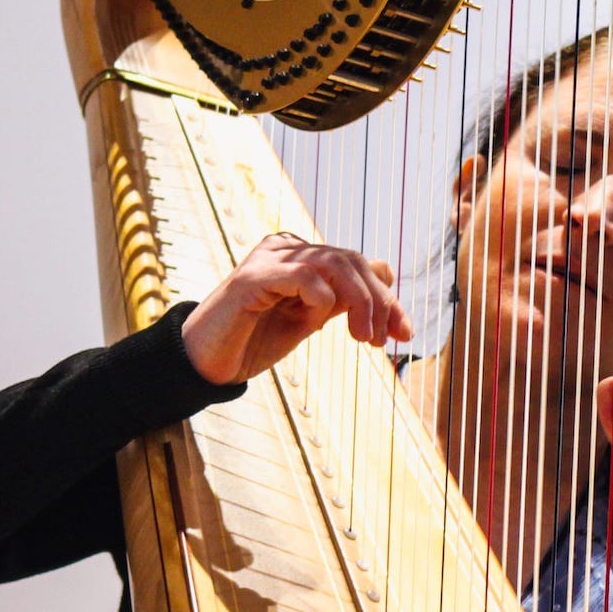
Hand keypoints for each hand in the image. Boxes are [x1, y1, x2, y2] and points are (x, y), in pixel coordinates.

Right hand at [181, 233, 412, 385]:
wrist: (208, 363)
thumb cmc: (256, 340)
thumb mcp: (310, 320)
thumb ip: (342, 300)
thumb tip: (386, 282)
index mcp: (301, 257)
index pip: (359, 264)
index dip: (388, 296)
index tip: (403, 333)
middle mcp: (287, 248)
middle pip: (353, 262)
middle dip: (380, 303)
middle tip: (386, 341)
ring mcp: (269, 258)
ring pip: (334, 264)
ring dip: (360, 303)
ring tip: (363, 339)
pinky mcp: (252, 276)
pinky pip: (303, 276)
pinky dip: (321, 298)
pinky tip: (317, 322)